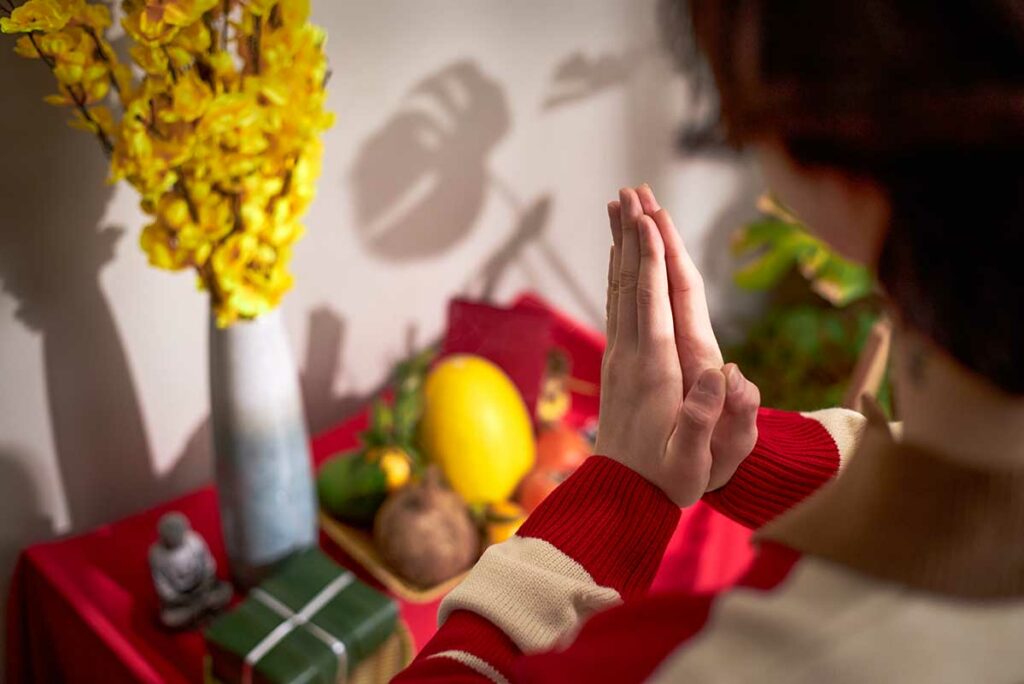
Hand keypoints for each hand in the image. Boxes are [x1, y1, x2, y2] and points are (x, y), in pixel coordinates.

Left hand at [595, 187, 758, 506]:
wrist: (623, 496)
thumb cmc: (667, 479)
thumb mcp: (693, 462)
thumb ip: (706, 420)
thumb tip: (725, 372)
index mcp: (656, 369)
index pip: (653, 302)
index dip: (652, 259)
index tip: (649, 217)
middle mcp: (632, 354)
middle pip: (631, 283)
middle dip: (632, 235)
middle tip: (630, 190)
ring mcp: (620, 356)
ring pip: (619, 289)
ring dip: (620, 246)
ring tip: (618, 207)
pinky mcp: (617, 362)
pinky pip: (616, 306)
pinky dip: (618, 274)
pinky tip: (618, 256)